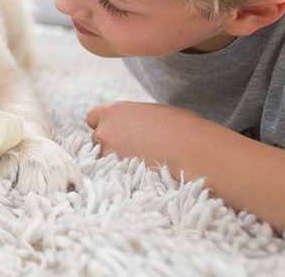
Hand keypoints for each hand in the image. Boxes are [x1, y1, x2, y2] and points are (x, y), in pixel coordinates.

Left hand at [86, 101, 208, 173]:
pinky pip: (113, 173)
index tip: (113, 131)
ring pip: (103, 157)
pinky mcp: (117, 172)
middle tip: (130, 148)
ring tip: (139, 160)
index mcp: (113, 111)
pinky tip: (139, 171)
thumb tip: (126, 125)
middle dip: (109, 143)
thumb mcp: (149, 112)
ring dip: (115, 159)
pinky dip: (122, 173)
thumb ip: (130, 118)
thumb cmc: (179, 127)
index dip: (104, 124)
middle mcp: (105, 131)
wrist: (192, 150)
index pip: (93, 118)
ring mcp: (109, 153)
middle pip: (96, 138)